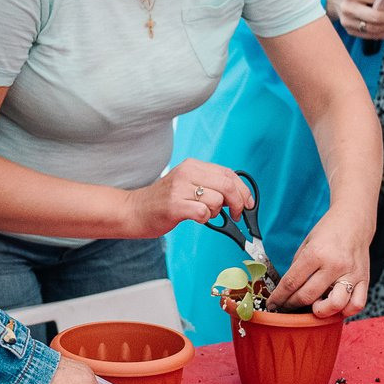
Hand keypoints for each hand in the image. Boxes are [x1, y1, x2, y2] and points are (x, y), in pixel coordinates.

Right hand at [120, 160, 253, 237]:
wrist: (134, 210)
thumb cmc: (163, 201)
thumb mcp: (187, 183)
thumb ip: (210, 185)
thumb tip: (238, 196)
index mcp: (192, 165)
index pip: (228, 173)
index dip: (244, 190)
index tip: (248, 203)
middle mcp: (187, 173)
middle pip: (227, 185)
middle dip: (239, 203)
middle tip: (237, 215)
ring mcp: (179, 189)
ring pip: (217, 200)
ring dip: (216, 212)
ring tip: (204, 214)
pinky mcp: (174, 205)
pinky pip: (203, 212)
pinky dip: (205, 218)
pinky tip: (196, 218)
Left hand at [267, 209, 370, 316]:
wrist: (354, 221)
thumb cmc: (328, 231)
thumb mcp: (306, 244)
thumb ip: (297, 267)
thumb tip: (287, 290)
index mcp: (316, 253)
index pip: (291, 283)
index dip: (279, 297)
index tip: (272, 304)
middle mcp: (335, 265)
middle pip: (308, 296)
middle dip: (292, 305)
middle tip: (287, 305)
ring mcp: (351, 274)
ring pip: (335, 305)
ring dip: (321, 311)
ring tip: (315, 306)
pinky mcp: (365, 279)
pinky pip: (357, 304)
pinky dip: (345, 311)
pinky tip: (336, 306)